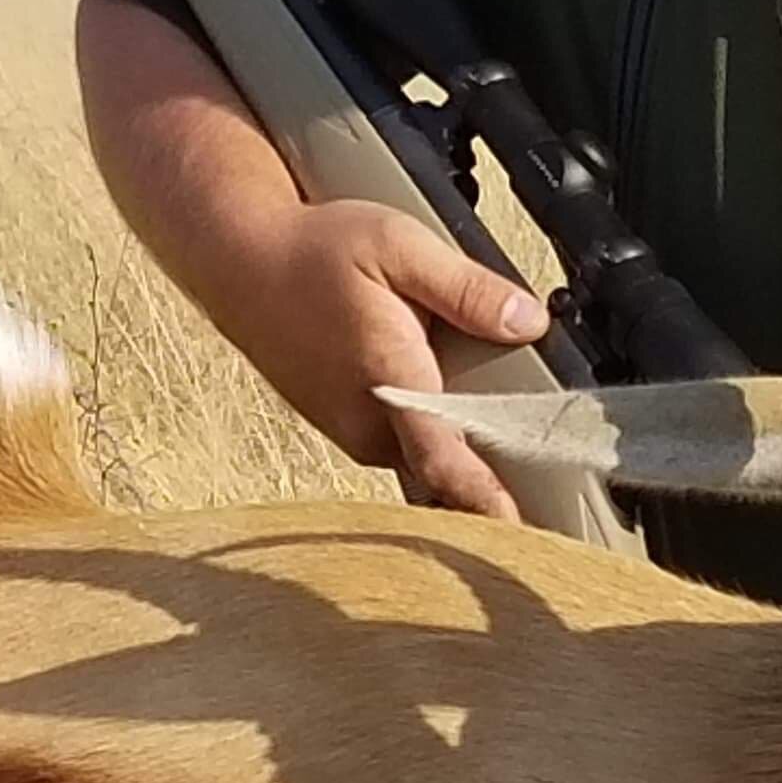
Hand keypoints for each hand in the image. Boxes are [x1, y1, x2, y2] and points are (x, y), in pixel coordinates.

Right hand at [237, 199, 548, 519]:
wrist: (240, 261)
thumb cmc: (311, 254)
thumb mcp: (398, 246)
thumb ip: (467, 289)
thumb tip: (527, 321)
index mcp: (387, 383)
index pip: (445, 463)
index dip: (487, 502)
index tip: (524, 535)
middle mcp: (367, 424)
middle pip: (451, 464)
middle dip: (495, 451)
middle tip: (541, 433)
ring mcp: (353, 433)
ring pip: (428, 452)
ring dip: (458, 430)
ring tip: (477, 379)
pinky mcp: (346, 430)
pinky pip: (404, 440)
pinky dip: (428, 421)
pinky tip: (431, 373)